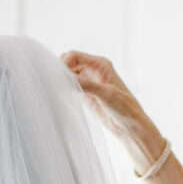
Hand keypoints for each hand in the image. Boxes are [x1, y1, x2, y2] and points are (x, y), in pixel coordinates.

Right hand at [59, 50, 165, 171]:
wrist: (130, 127)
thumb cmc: (125, 108)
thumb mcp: (106, 94)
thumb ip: (87, 85)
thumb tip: (66, 77)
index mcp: (101, 64)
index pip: (75, 56)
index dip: (63, 63)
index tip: (56, 75)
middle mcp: (93, 70)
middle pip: (69, 63)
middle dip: (59, 70)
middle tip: (52, 82)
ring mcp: (89, 82)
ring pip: (68, 74)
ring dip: (61, 79)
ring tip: (54, 89)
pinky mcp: (86, 94)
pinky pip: (70, 86)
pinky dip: (63, 88)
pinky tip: (59, 95)